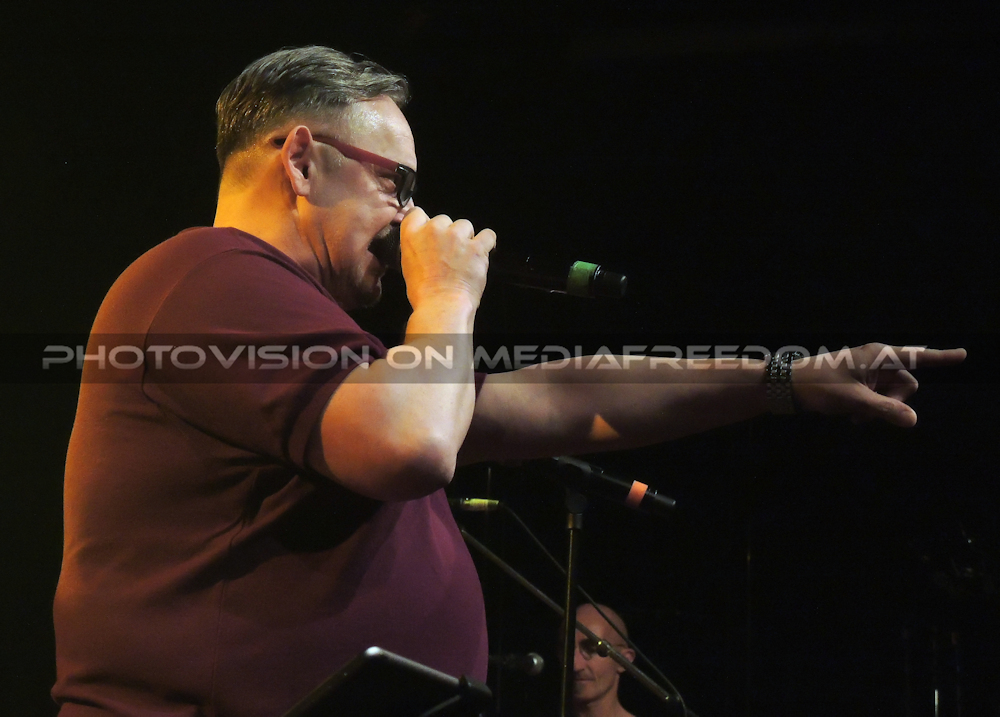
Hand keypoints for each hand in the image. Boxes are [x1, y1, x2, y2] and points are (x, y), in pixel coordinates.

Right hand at [399, 207, 495, 309]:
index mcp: (412, 234)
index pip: (418, 213)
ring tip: (464, 258)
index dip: (426, 223)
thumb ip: (416, 246)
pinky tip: (482, 252)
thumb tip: (426, 244)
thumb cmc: (424, 293)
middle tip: (448, 254)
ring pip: (465, 226)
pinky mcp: (476, 247)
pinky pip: (488, 235)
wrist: (442, 305)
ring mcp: (456, 237)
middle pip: (444, 219)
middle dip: (447, 234)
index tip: (431, 232)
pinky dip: (487, 242)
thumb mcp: (408, 265)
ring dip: (466, 238)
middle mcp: (434, 230)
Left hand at [792, 344, 966, 426]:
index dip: (941, 357)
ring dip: (879, 410)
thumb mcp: (853, 400)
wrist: (786, 385)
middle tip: (868, 416)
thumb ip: (885, 410)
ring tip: (855, 418)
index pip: (917, 357)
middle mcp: (875, 360)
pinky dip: (869, 409)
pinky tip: (852, 418)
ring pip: (890, 394)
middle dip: (894, 403)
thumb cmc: (819, 386)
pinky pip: (876, 398)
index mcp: (877, 355)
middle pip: (905, 384)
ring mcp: (867, 371)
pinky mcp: (858, 382)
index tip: (964, 354)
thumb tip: (913, 419)